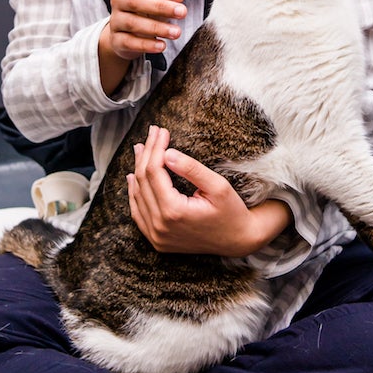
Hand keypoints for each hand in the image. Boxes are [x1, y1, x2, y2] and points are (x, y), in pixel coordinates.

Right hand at [98, 0, 186, 93]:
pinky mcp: (116, 40)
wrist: (129, 32)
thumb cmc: (149, 7)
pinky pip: (129, 42)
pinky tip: (162, 45)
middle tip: (182, 12)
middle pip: (136, 1)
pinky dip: (146, 45)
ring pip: (132, 23)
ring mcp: (115, 20)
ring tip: (176, 32)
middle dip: (161, 7)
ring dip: (157, 28)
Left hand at [127, 125, 291, 255]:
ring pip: (138, 196)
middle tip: (152, 133)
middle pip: (143, 181)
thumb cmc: (231, 211)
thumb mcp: (217, 186)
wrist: (238, 241)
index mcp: (174, 211)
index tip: (161, 130)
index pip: (154, 171)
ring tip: (141, 149)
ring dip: (137, 170)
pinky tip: (133, 178)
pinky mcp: (157, 240)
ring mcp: (156, 236)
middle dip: (146, 154)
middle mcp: (160, 226)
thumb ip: (191, 169)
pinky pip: (138, 214)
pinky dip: (135, 193)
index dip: (156, 147)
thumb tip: (167, 153)